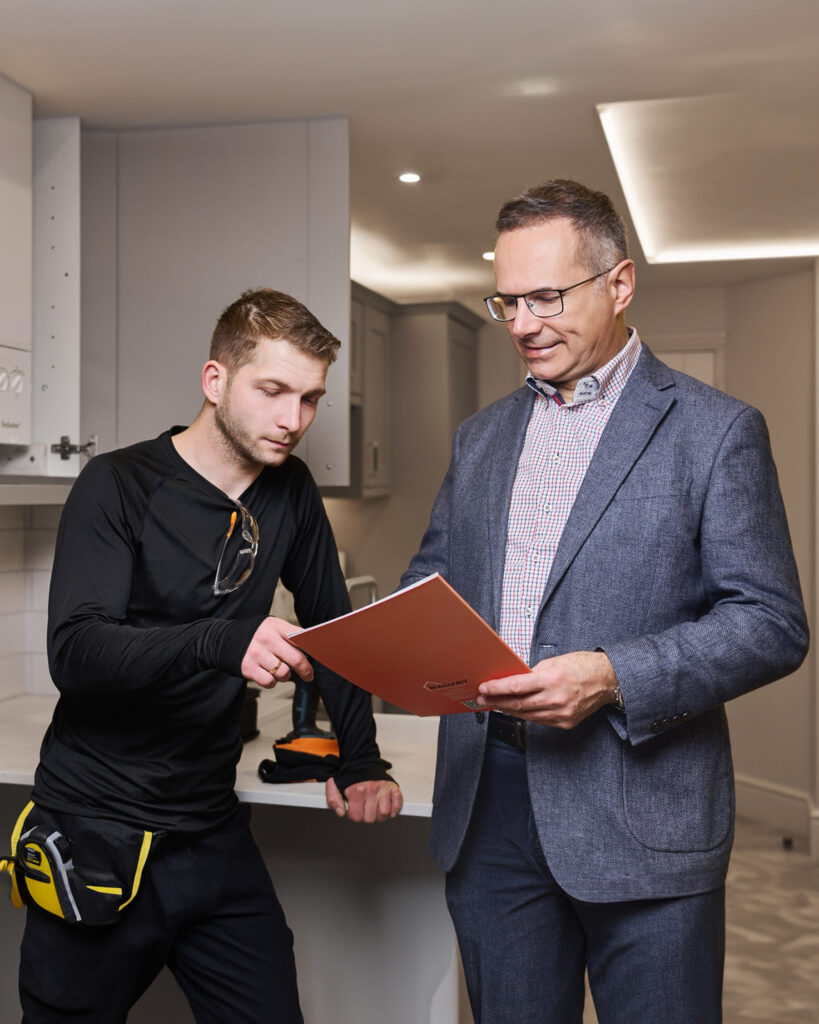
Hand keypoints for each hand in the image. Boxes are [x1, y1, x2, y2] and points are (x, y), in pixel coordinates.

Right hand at [241, 616, 314, 688]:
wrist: (223, 639)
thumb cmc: (253, 635)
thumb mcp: (270, 627)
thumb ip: (288, 635)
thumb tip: (310, 647)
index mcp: (275, 626)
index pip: (300, 638)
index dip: (311, 649)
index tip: (317, 657)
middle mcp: (266, 638)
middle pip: (296, 659)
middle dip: (306, 670)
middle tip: (308, 675)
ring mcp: (256, 653)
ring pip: (284, 673)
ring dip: (285, 676)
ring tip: (280, 670)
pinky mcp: (248, 667)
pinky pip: (269, 682)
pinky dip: (271, 682)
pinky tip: (267, 674)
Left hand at [325, 777, 402, 822]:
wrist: (363, 760)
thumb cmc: (351, 775)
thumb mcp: (334, 785)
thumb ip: (333, 800)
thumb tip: (341, 813)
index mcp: (356, 790)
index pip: (356, 817)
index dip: (354, 816)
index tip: (355, 810)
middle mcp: (370, 789)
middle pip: (370, 818)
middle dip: (367, 816)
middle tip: (365, 809)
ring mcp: (383, 788)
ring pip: (384, 813)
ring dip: (380, 814)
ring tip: (375, 809)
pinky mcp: (393, 787)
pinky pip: (397, 803)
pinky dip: (394, 809)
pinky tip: (388, 807)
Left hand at [476, 651, 618, 729]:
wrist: (608, 681)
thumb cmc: (582, 666)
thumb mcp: (554, 662)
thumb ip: (533, 673)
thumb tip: (513, 681)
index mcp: (552, 680)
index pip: (517, 686)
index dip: (497, 688)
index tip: (484, 688)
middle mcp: (556, 699)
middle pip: (518, 703)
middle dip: (497, 701)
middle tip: (482, 698)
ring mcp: (561, 714)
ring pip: (526, 715)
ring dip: (508, 709)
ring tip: (495, 704)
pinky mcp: (565, 723)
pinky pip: (539, 720)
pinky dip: (525, 715)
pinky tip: (515, 710)